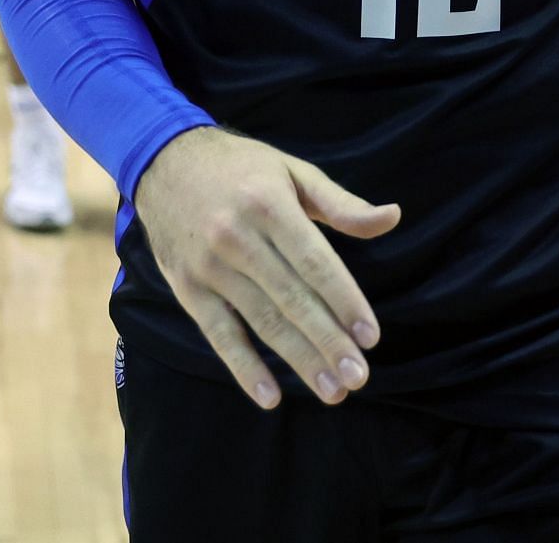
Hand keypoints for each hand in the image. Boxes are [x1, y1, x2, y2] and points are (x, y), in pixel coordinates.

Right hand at [133, 126, 400, 409]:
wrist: (165, 161)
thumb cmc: (242, 168)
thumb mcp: (293, 172)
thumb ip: (341, 204)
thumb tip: (393, 217)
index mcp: (269, 205)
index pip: (315, 262)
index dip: (344, 301)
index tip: (370, 336)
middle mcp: (237, 238)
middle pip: (292, 300)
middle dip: (328, 342)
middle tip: (358, 377)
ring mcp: (209, 267)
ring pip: (262, 322)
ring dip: (298, 360)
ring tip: (332, 390)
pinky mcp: (187, 288)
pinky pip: (219, 335)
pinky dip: (244, 368)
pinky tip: (270, 396)